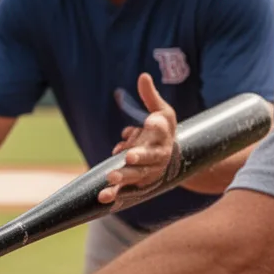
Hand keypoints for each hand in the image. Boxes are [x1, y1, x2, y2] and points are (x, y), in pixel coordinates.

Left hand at [100, 73, 178, 203]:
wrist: (171, 158)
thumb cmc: (163, 130)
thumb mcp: (161, 111)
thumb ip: (150, 97)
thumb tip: (142, 75)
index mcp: (163, 136)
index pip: (161, 129)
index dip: (155, 126)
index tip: (150, 122)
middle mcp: (158, 155)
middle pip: (149, 157)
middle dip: (139, 157)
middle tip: (128, 156)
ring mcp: (147, 171)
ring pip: (136, 175)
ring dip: (124, 176)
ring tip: (111, 176)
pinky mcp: (137, 182)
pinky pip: (125, 190)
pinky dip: (115, 194)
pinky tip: (103, 198)